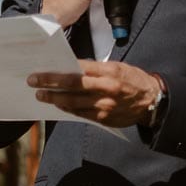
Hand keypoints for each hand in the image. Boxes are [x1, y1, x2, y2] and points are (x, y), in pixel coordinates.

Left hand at [30, 59, 163, 128]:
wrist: (153, 101)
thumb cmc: (133, 79)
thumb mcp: (116, 67)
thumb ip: (94, 68)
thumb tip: (70, 67)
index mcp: (109, 72)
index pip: (77, 70)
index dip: (56, 73)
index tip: (40, 73)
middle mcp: (106, 89)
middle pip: (72, 87)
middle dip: (49, 85)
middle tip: (33, 83)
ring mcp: (104, 106)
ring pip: (73, 103)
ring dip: (55, 99)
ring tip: (42, 96)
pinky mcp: (104, 119)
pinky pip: (81, 114)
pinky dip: (68, 109)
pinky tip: (59, 104)